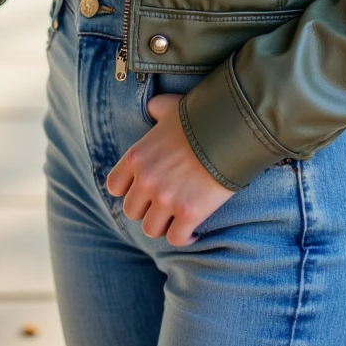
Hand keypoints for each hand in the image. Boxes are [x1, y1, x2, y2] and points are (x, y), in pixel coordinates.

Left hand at [105, 94, 233, 246]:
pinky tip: (193, 231)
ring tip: (176, 218)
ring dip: (163, 225)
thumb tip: (152, 108)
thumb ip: (155, 108)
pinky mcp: (188, 213)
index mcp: (137, 156)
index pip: (114, 186)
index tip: (141, 190)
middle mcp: (146, 180)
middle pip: (132, 211)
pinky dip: (185, 237)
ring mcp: (166, 199)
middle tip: (163, 204)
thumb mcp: (170, 106)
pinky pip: (176, 239)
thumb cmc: (200, 117)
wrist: (230, 129)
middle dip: (146, 209)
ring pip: (151, 229)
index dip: (128, 190)